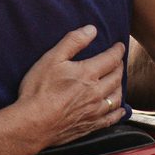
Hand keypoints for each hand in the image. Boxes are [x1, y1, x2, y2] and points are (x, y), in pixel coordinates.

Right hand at [11, 26, 125, 149]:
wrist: (33, 123)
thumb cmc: (39, 90)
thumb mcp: (52, 59)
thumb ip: (73, 42)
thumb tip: (92, 29)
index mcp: (88, 74)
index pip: (111, 59)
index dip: (117, 50)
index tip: (120, 46)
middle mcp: (96, 92)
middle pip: (117, 77)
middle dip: (119, 67)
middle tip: (118, 61)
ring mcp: (95, 111)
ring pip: (117, 97)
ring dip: (120, 87)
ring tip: (118, 81)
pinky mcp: (91, 125)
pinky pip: (112, 118)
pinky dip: (119, 112)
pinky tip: (121, 110)